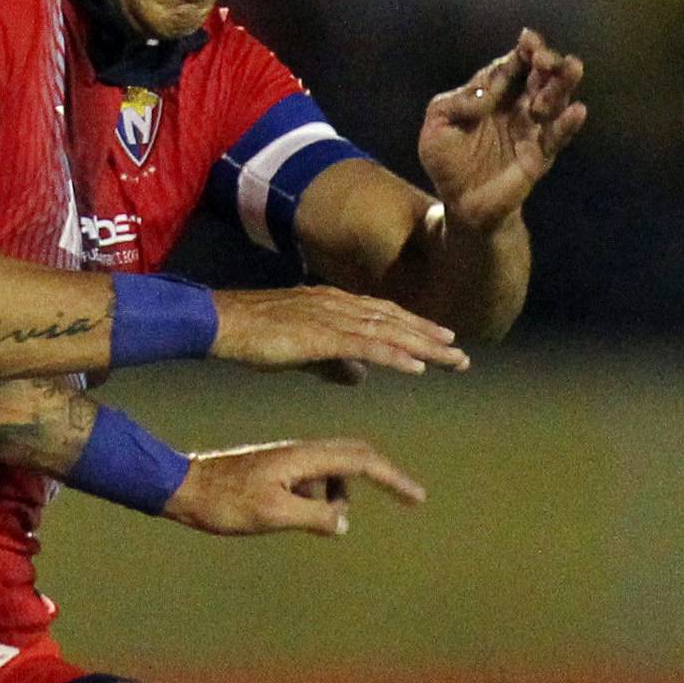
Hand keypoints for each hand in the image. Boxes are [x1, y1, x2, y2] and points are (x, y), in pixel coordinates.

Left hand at [164, 438, 426, 536]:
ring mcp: (289, 460)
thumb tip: (345, 521)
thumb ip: (314, 517)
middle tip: (409, 499)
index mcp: (303, 458)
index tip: (417, 497)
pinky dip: (320, 498)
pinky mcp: (278, 470)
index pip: (361, 462)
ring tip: (321, 522)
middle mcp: (300, 452)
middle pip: (356, 457)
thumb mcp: (272, 515)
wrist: (184, 488)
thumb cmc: (224, 503)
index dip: (393, 479)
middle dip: (383, 477)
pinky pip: (314, 481)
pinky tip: (296, 515)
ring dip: (341, 495)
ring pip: (334, 472)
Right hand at [211, 285, 468, 373]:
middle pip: (394, 321)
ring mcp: (332, 317)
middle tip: (460, 353)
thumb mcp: (302, 352)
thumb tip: (361, 377)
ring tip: (452, 359)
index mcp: (334, 304)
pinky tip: (418, 366)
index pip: (383, 316)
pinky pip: (367, 346)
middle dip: (429, 337)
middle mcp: (339, 305)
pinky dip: (395, 355)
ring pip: (389, 332)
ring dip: (423, 346)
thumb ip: (333, 363)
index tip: (440, 341)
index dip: (414, 328)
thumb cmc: (255, 336)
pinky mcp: (322, 334)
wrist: (223, 322)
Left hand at [419, 27, 585, 231]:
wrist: (461, 204)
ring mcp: (532, 129)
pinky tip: (577, 110)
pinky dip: (568, 123)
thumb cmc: (449, 162)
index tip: (527, 41)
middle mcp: (517, 106)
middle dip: (547, 61)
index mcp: (493, 94)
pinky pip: (558, 137)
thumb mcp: (436, 126)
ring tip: (570, 70)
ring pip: (555, 100)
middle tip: (544, 59)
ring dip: (562, 84)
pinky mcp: (540, 154)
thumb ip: (454, 103)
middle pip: (540, 76)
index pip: (512, 65)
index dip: (522, 52)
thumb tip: (485, 94)